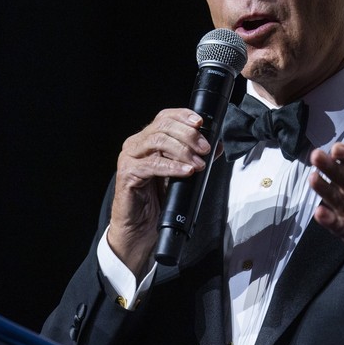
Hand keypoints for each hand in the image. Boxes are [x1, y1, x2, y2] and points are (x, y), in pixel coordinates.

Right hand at [108, 108, 211, 278]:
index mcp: (147, 139)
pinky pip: (151, 165)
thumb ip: (195, 157)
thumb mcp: (181, 173)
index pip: (165, 117)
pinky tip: (187, 171)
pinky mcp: (127, 175)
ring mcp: (129, 158)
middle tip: (205, 149)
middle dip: (188, 135)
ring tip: (198, 163)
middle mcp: (136, 144)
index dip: (183, 115)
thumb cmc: (157, 200)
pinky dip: (172, 166)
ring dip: (183, 150)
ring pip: (157, 141)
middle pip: (163, 126)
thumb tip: (216, 145)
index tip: (201, 122)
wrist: (140, 229)